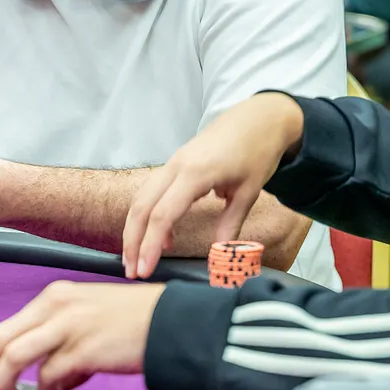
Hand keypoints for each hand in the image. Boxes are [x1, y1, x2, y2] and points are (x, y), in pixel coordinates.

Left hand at [0, 281, 162, 389]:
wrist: (170, 321)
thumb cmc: (132, 321)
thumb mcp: (87, 312)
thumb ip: (58, 334)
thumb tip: (41, 374)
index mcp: (54, 296)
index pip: (3, 329)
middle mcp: (56, 306)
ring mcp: (69, 327)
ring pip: (14, 358)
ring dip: (7, 386)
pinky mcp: (85, 350)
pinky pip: (48, 377)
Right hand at [123, 93, 304, 279]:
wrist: (258, 117)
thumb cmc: (256, 151)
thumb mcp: (249, 191)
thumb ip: (231, 225)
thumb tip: (220, 256)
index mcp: (195, 173)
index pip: (162, 214)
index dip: (150, 245)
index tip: (144, 271)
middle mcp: (176, 166)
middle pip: (141, 206)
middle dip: (132, 241)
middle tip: (131, 272)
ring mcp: (173, 163)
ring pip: (141, 198)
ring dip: (134, 229)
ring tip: (137, 259)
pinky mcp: (175, 163)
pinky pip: (152, 191)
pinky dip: (149, 215)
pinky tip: (163, 237)